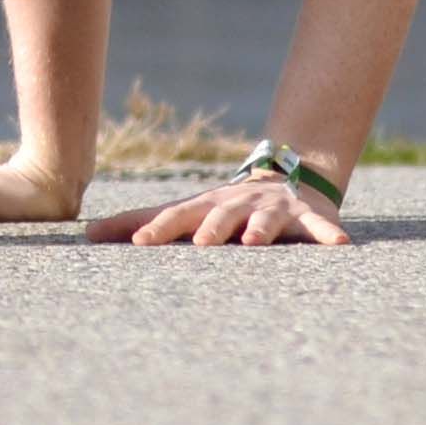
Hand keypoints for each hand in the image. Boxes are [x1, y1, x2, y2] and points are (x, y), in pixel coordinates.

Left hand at [85, 171, 349, 247]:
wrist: (279, 179)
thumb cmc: (218, 209)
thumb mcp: (181, 213)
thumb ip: (138, 223)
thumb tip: (84, 235)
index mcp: (202, 208)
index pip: (175, 218)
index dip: (158, 229)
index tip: (139, 244)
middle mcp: (234, 205)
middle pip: (219, 217)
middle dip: (211, 229)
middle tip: (202, 244)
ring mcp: (269, 209)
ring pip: (264, 219)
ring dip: (261, 229)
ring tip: (256, 242)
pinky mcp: (304, 216)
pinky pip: (318, 227)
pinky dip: (329, 234)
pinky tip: (341, 245)